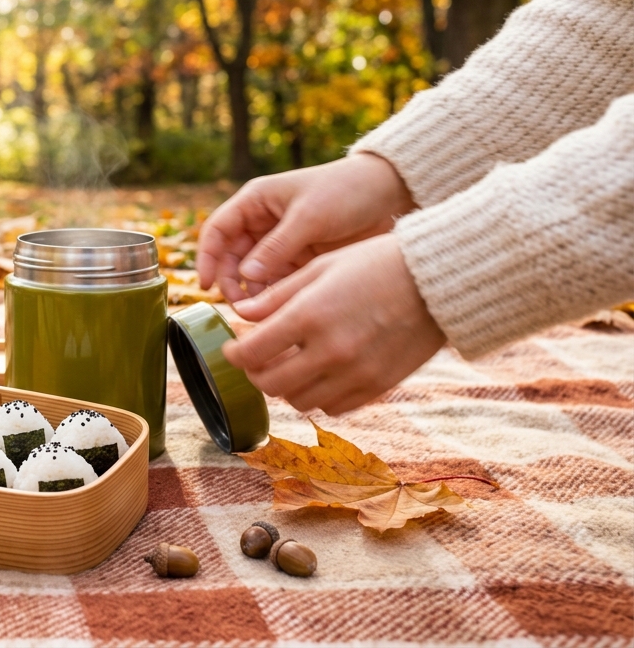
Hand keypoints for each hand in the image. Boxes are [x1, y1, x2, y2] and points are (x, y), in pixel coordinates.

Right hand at [197, 154, 415, 302]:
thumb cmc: (347, 192)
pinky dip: (274, 296)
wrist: (391, 194)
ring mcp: (281, 243)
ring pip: (252, 274)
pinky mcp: (300, 260)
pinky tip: (279, 311)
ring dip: (252, 293)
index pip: (218, 230)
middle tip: (239, 306)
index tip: (207, 285)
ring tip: (260, 313)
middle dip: (231, 281)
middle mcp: (263, 223)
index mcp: (256, 201)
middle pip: (232, 257)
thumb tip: (246, 276)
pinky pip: (277, 282)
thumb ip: (276, 247)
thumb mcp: (309, 217)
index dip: (208, 258)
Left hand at [220, 234, 445, 414]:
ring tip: (290, 365)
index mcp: (309, 316)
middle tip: (257, 360)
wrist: (438, 281)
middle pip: (270, 385)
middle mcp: (329, 351)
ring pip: (300, 401)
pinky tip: (321, 374)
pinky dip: (319, 396)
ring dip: (287, 386)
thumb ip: (277, 295)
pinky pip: (333, 407)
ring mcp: (355, 373)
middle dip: (256, 374)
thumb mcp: (321, 268)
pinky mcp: (377, 386)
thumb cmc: (377, 263)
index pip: (251, 354)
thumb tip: (241, 313)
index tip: (232, 349)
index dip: (233, 355)